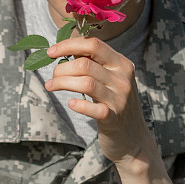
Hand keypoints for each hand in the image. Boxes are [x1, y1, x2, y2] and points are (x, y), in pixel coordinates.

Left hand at [45, 36, 155, 164]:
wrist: (133, 139)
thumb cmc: (115, 104)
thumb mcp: (111, 80)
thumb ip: (94, 64)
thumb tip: (66, 49)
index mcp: (122, 64)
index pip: (93, 44)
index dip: (68, 46)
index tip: (51, 52)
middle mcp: (123, 79)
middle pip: (85, 64)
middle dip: (61, 68)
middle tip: (52, 77)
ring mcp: (120, 99)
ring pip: (86, 83)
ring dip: (62, 83)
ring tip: (51, 86)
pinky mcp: (113, 119)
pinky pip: (92, 108)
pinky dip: (78, 104)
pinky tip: (70, 103)